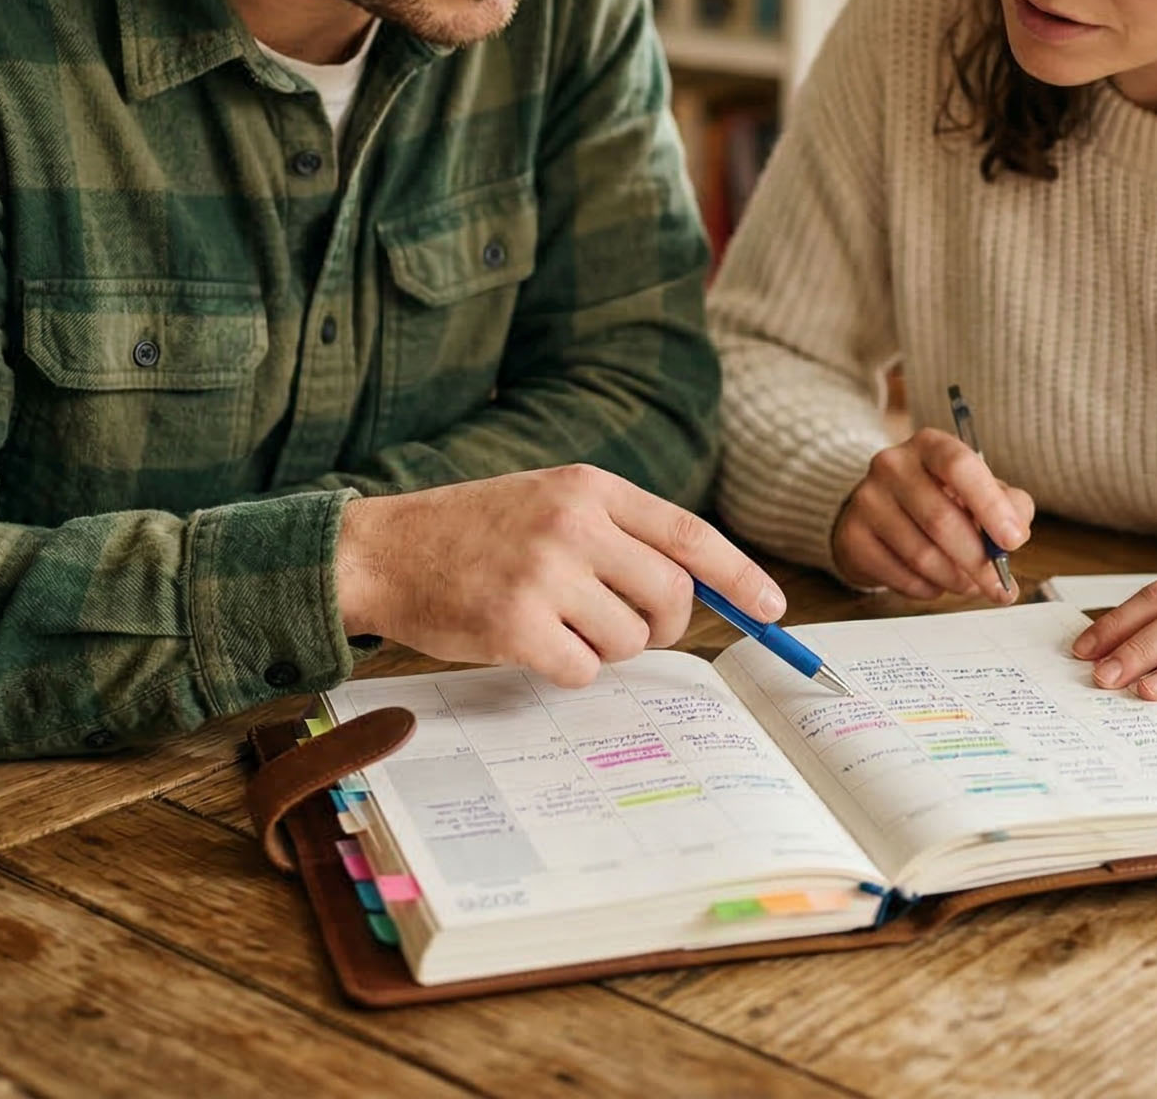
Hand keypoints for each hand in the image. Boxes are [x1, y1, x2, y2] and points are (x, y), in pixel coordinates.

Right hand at [334, 466, 786, 687]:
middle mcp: (573, 524)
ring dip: (605, 647)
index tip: (772, 609)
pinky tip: (531, 643)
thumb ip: (619, 534)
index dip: (739, 576)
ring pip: (629, 639)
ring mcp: (544, 574)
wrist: (384, 549)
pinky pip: (582, 669)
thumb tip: (699, 591)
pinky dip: (567, 668)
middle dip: (663, 626)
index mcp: (589, 488)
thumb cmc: (475, 532)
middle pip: (670, 597)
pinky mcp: (515, 625)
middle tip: (632, 630)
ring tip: (558, 623)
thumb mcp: (551, 503)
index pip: (689, 534)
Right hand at [829, 429, 1032, 602]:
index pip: (960, 467)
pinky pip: (899, 575)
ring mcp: (867, 499)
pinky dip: (928, 588)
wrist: (879, 511)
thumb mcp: (980, 492)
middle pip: (940, 519)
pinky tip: (937, 582)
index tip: (1013, 541)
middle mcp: (893, 464)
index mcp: (930, 445)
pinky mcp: (853, 536)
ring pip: (921, 554)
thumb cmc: (940, 499)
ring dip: (955, 579)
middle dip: (978, 561)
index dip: (990, 506)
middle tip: (1000, 587)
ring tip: (969, 584)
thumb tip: (1015, 533)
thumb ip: (1009, 505)